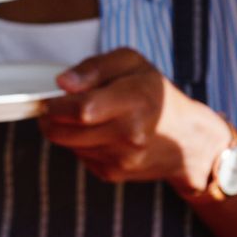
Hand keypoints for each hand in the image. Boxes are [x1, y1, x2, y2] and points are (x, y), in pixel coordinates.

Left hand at [39, 48, 234, 192]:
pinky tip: (98, 133)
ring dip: (66, 131)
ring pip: (68, 145)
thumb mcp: (131, 63)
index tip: (51, 97)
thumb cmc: (155, 93)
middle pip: (65, 132)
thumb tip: (62, 82)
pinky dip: (80, 144)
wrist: (186, 138)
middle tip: (57, 106)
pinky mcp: (114, 174)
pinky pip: (79, 157)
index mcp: (134, 101)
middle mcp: (129, 135)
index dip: (56, 104)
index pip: (80, 109)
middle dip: (52, 118)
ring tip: (84, 116)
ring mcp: (121, 159)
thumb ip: (94, 68)